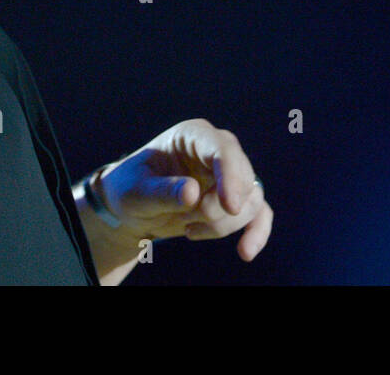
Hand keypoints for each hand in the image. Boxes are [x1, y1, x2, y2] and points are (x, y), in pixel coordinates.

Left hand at [93, 118, 271, 261]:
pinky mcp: (235, 200)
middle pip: (242, 177)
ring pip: (250, 200)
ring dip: (221, 224)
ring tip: (188, 228)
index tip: (230, 206)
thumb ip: (162, 191)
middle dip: (216, 208)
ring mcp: (229, 176)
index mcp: (193, 136)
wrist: (131, 208)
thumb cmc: (130, 190)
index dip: (231, 175)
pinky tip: (246, 252)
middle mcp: (217, 150)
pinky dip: (256, 233)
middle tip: (185, 221)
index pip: (223, 148)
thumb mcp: (135, 191)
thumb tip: (193, 193)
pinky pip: (259, 215)